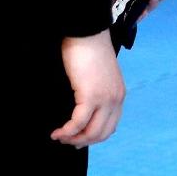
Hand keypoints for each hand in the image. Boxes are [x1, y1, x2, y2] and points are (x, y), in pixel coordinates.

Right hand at [51, 29, 125, 146]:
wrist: (87, 34)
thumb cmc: (89, 51)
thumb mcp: (99, 76)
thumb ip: (98, 92)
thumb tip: (85, 108)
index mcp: (119, 94)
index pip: (111, 126)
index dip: (94, 137)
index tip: (79, 139)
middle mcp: (116, 99)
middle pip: (102, 133)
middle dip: (82, 141)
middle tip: (66, 141)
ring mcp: (105, 99)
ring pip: (91, 132)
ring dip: (73, 139)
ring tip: (59, 137)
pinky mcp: (91, 96)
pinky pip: (78, 123)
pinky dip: (67, 131)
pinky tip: (57, 132)